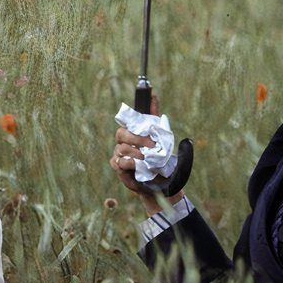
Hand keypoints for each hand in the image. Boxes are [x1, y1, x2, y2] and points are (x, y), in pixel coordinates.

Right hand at [108, 95, 184, 214]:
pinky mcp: (118, 167)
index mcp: (136, 133)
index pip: (132, 117)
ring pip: (121, 147)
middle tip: (152, 146)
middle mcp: (126, 141)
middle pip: (122, 132)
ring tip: (147, 159)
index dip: (137, 109)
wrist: (162, 186)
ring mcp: (120, 153)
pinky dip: (129, 163)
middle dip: (137, 138)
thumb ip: (159, 122)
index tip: (148, 96)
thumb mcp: (165, 142)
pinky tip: (137, 166)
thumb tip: (155, 97)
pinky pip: (118, 161)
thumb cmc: (163, 163)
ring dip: (136, 152)